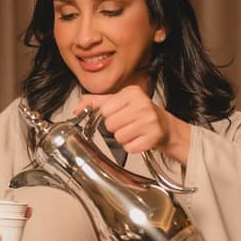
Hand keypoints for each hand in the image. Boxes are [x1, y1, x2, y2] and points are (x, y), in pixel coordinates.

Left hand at [76, 85, 190, 165]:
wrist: (163, 126)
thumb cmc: (138, 113)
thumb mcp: (117, 102)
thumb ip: (94, 103)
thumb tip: (77, 109)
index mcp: (132, 92)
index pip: (105, 111)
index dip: (108, 116)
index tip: (119, 114)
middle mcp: (143, 104)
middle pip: (110, 125)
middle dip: (115, 128)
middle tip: (127, 124)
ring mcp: (150, 121)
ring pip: (119, 137)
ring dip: (123, 138)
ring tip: (134, 131)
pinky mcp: (154, 137)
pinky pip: (129, 148)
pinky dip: (132, 146)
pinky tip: (139, 139)